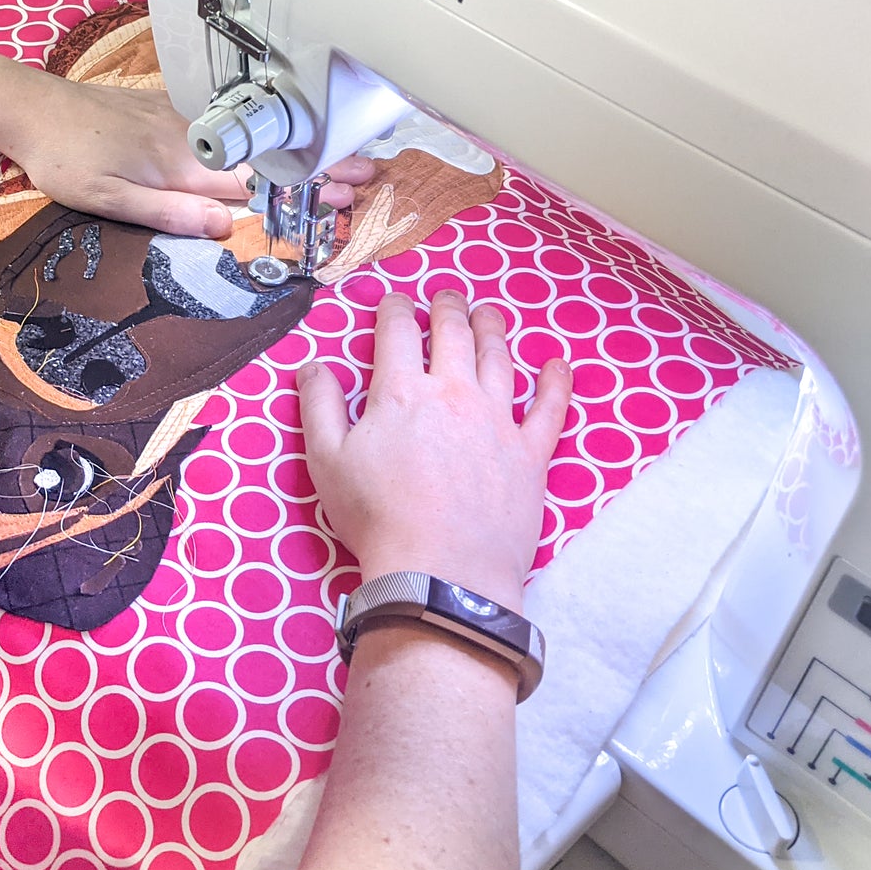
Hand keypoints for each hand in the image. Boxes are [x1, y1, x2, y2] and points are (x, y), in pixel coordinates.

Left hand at [0, 72, 373, 238]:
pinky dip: (262, 134)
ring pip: (252, 138)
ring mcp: (181, 119)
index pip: (258, 181)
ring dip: (298, 149)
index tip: (348, 196)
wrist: (31, 107)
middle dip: (319, 166)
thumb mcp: (110, 200)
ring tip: (341, 158)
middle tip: (367, 176)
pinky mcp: (167, 110)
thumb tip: (227, 227)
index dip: (306, 190)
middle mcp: (191, 137)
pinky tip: (278, 139)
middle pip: (268, 155)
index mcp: (183, 163)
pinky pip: (227, 126)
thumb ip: (169, 213)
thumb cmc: (65, 160)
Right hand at [297, 290, 571, 610]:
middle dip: (447, 307)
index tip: (392, 304)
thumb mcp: (327, 461)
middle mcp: (453, 393)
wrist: (442, 571)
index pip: (396, 332)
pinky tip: (557, 365)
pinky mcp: (530, 453)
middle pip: (453, 332)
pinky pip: (549, 408)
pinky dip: (555, 383)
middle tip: (446, 298)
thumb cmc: (378, 519)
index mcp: (400, 392)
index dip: (393, 310)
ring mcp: (497, 421)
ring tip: (489, 314)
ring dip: (493, 329)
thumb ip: (318, 406)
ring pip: (499, 358)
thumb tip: (313, 366)